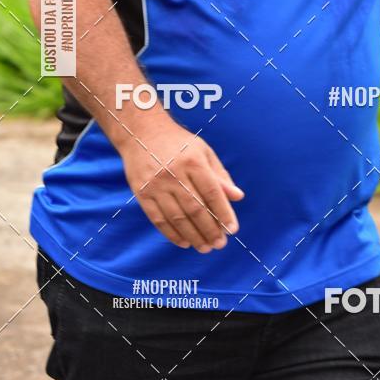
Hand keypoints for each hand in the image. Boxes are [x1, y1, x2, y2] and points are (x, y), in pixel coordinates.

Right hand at [120, 116, 244, 253]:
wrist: (142, 133)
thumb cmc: (178, 143)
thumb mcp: (203, 152)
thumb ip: (220, 176)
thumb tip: (238, 197)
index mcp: (193, 162)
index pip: (212, 193)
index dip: (224, 213)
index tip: (232, 229)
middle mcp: (174, 174)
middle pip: (196, 209)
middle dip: (210, 230)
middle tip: (220, 244)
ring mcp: (156, 185)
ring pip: (177, 218)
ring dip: (193, 236)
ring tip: (205, 247)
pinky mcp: (142, 193)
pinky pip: (158, 219)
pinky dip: (172, 234)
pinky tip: (184, 242)